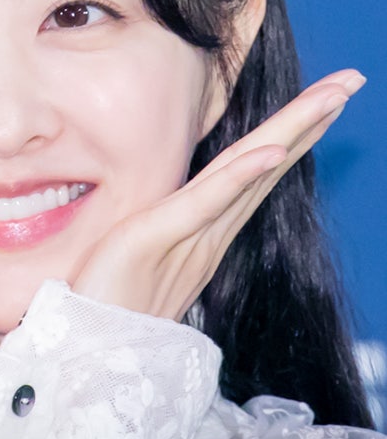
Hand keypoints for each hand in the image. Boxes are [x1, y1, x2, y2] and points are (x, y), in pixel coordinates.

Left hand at [72, 69, 365, 320]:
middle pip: (268, 165)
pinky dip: (241, 176)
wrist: (85, 358)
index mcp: (204, 235)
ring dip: (292, 132)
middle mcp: (208, 235)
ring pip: (249, 175)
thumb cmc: (107, 310)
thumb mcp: (138, 259)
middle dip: (310, 120)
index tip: (325, 98)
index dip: (292, 134)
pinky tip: (271, 149)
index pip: (255, 173)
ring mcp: (189, 239)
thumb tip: (173, 211)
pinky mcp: (155, 240)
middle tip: (352, 79)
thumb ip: (164, 234)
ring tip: (331, 97)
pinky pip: (205, 204)